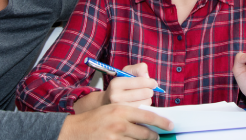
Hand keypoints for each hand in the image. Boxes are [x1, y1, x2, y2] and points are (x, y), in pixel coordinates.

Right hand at [57, 104, 172, 139]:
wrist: (75, 130)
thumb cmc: (96, 119)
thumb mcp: (113, 109)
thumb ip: (130, 113)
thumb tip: (150, 119)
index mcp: (121, 110)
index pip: (148, 116)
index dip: (161, 121)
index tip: (170, 125)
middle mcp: (119, 124)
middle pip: (146, 133)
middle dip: (153, 136)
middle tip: (156, 136)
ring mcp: (115, 137)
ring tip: (146, 139)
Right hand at [102, 63, 157, 107]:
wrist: (106, 102)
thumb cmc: (120, 86)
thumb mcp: (126, 72)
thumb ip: (139, 68)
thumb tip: (147, 77)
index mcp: (116, 83)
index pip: (141, 81)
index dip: (150, 82)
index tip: (153, 83)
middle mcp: (116, 96)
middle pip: (145, 92)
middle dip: (150, 90)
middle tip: (147, 90)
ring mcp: (121, 108)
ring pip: (146, 101)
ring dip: (148, 98)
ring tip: (141, 97)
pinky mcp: (126, 117)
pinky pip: (144, 110)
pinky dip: (145, 106)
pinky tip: (139, 104)